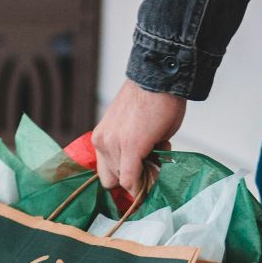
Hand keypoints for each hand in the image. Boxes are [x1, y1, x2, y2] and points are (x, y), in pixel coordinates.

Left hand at [93, 80, 186, 196]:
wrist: (160, 78)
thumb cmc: (153, 100)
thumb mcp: (136, 130)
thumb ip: (135, 152)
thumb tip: (146, 168)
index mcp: (101, 138)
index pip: (107, 173)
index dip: (127, 177)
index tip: (143, 173)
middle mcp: (101, 143)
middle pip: (113, 180)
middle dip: (134, 177)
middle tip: (153, 162)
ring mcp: (113, 145)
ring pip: (125, 180)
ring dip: (144, 174)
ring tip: (159, 149)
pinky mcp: (129, 148)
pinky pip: (131, 180)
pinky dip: (143, 184)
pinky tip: (157, 169)